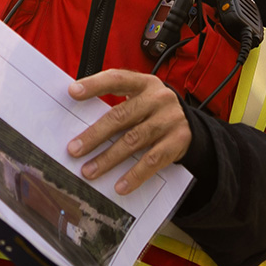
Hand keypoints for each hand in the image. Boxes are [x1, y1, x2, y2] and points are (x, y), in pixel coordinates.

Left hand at [67, 70, 191, 193]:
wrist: (192, 126)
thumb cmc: (153, 112)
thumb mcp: (140, 99)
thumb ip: (117, 106)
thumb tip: (80, 124)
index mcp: (144, 83)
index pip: (117, 79)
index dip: (94, 84)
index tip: (72, 92)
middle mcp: (158, 99)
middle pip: (121, 116)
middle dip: (95, 135)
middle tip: (74, 149)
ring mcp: (169, 120)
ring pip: (133, 140)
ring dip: (108, 158)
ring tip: (89, 171)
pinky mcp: (178, 142)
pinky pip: (152, 161)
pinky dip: (134, 175)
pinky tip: (120, 186)